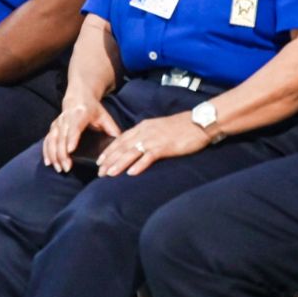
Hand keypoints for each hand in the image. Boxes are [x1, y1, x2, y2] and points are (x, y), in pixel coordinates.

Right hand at [42, 98, 120, 172]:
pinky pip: (47, 140)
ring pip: (52, 139)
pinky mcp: (53, 127)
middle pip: (62, 137)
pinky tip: (48, 163)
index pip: (75, 127)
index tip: (70, 151)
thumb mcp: (104, 116)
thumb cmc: (93, 109)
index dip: (72, 138)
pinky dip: (46, 152)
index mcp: (81, 114)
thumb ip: (112, 129)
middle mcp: (66, 117)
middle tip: (67, 168)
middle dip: (62, 153)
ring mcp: (58, 122)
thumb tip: (120, 145)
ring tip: (59, 168)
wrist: (78, 97)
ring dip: (54, 155)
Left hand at [96, 111, 210, 177]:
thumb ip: (147, 135)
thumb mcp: (159, 128)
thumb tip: (138, 145)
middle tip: (99, 171)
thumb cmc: (181, 126)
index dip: (109, 150)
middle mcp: (145, 132)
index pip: (121, 139)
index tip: (99, 160)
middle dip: (109, 160)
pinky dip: (139, 165)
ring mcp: (154, 139)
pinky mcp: (164, 147)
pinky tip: (131, 173)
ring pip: (131, 152)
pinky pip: (149, 157)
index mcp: (144, 126)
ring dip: (118, 164)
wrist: (198, 122)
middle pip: (122, 147)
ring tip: (109, 174)